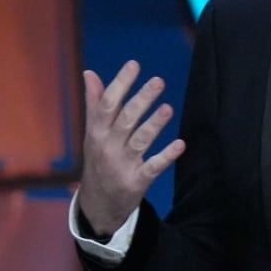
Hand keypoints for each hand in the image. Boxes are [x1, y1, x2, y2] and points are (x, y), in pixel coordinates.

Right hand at [76, 61, 185, 235]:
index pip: (107, 103)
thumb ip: (95, 103)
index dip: (121, 83)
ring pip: (139, 141)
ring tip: (168, 108)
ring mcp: (121, 165)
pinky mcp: (136, 182)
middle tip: (158, 81)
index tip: (134, 64)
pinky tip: (180, 144)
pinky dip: (166, 156)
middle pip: (125, 119)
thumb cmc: (98, 160)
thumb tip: (90, 73)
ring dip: (154, 124)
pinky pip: (153, 167)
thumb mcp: (92, 133)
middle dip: (142, 99)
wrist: (97, 205)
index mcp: (96, 131)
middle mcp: (107, 146)